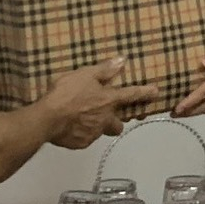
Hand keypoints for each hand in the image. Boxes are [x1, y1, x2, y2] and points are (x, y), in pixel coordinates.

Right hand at [40, 57, 159, 149]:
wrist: (48, 118)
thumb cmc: (67, 93)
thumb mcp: (84, 75)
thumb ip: (103, 70)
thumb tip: (122, 60)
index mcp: (108, 100)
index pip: (131, 95)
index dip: (144, 93)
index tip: (156, 92)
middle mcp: (105, 119)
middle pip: (118, 124)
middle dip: (116, 120)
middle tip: (105, 114)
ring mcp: (94, 133)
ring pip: (101, 131)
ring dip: (97, 125)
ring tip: (82, 118)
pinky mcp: (81, 143)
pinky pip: (85, 138)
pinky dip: (81, 132)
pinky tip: (71, 126)